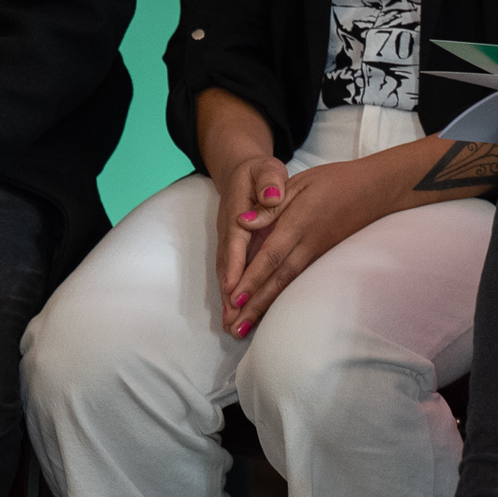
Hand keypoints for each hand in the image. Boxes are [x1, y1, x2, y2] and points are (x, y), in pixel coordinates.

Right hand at [212, 151, 292, 309]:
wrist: (239, 171)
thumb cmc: (258, 172)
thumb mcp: (265, 169)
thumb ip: (269, 182)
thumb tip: (271, 196)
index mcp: (237, 212)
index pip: (236, 243)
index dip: (235, 266)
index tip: (234, 289)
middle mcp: (228, 231)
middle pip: (226, 265)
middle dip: (228, 295)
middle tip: (232, 321)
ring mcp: (228, 242)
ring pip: (226, 273)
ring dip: (228, 300)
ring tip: (232, 327)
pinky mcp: (232, 249)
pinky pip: (230, 273)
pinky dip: (230, 294)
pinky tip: (235, 314)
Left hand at [222, 157, 393, 333]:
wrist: (375, 191)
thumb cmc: (335, 182)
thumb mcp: (299, 183)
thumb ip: (271, 206)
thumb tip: (243, 222)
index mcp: (299, 223)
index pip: (271, 255)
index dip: (252, 277)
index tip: (234, 297)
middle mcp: (308, 244)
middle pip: (278, 279)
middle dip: (255, 304)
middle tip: (234, 327)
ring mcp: (318, 254)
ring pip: (288, 285)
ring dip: (265, 308)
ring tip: (245, 327)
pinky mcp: (323, 258)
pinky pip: (298, 282)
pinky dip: (280, 298)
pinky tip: (268, 311)